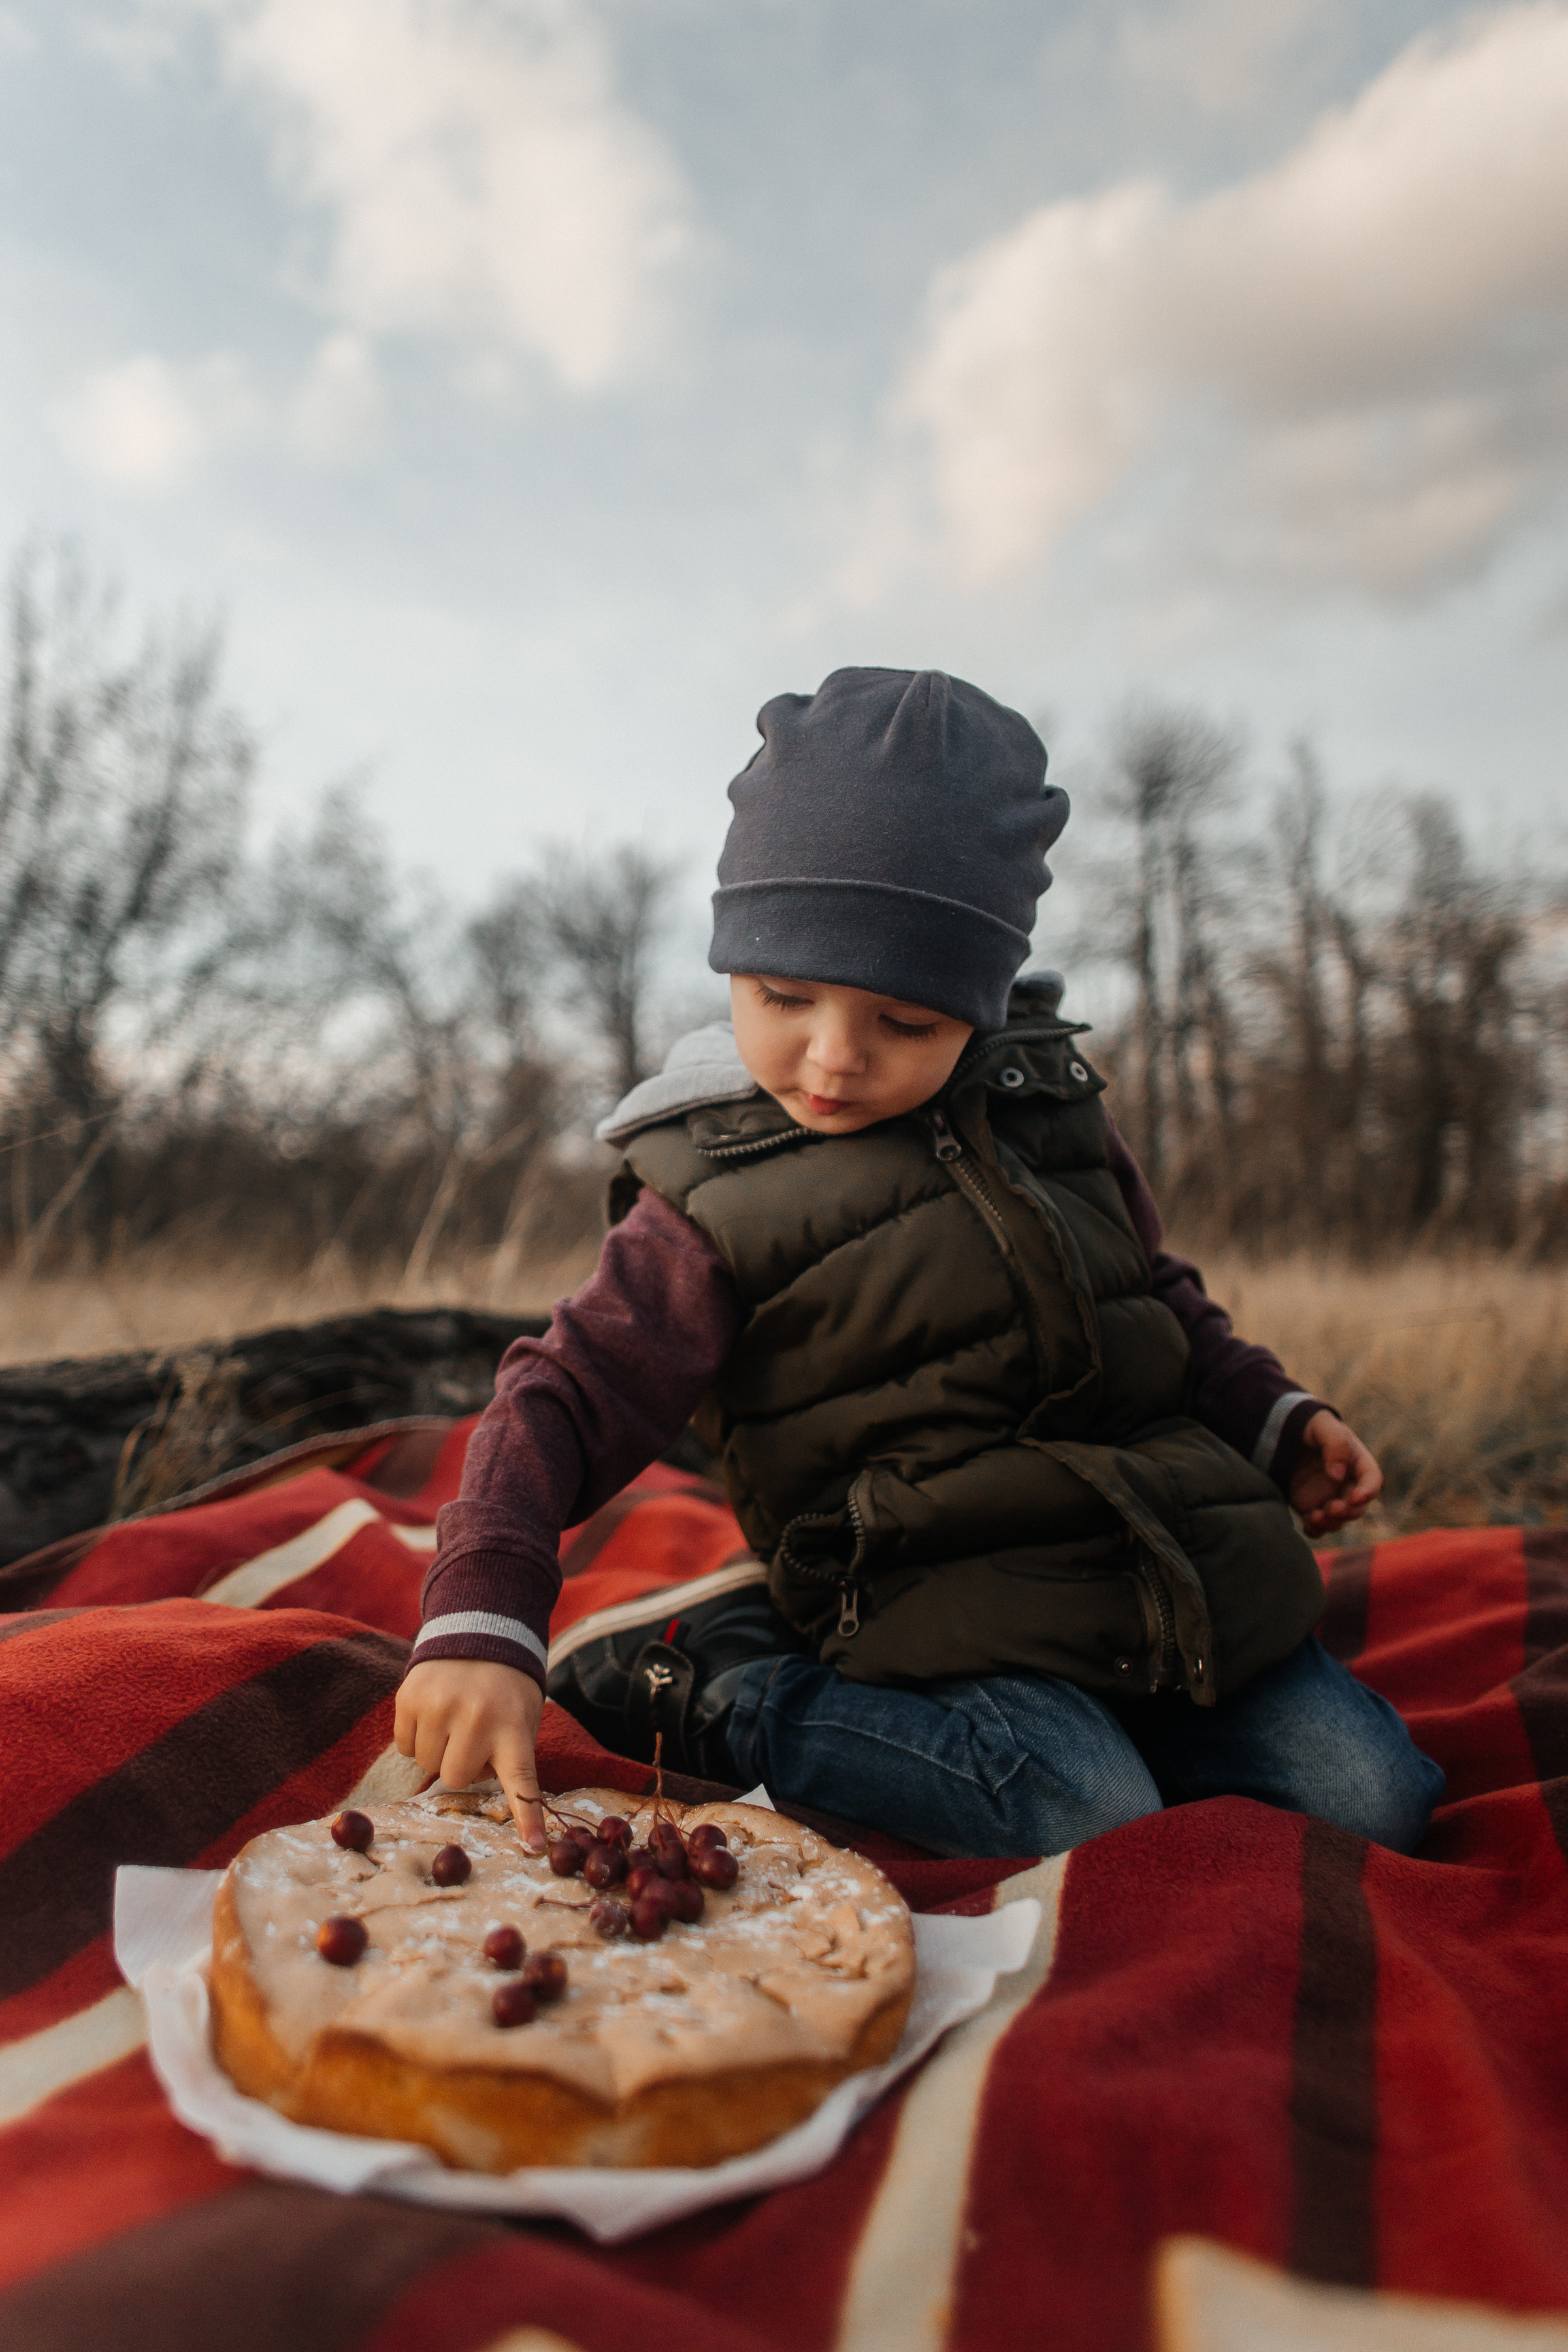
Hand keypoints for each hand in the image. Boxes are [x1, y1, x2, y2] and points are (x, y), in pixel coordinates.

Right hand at [394, 1659, 546, 1850]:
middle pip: (456, 1778)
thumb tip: (499, 1805)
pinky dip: (415, 1737)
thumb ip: (512, 1758)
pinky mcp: (409, 1698)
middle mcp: (477, 1718)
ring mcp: (440, 1706)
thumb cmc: (506, 1690)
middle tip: (473, 1738)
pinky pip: (404, 1745)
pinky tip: (433, 1713)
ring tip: (454, 1720)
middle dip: (461, 1766)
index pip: (522, 1781)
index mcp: (513, 1727)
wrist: (479, 1634)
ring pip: (426, 1764)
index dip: (527, 1817)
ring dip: (438, 1751)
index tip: (534, 1847)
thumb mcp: (524, 1718)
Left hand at [1289, 1409, 1381, 1537]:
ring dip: (1331, 1523)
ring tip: (1315, 1517)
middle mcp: (1346, 1485)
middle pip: (1357, 1507)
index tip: (1357, 1497)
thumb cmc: (1311, 1427)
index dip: (1368, 1491)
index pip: (1372, 1480)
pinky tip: (1308, 1524)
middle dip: (1348, 1512)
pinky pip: (1317, 1526)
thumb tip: (1337, 1474)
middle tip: (1333, 1508)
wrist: (1285, 1434)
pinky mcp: (1311, 1507)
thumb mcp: (1323, 1425)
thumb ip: (1335, 1444)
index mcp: (1357, 1463)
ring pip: (1338, 1520)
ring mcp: (1329, 1498)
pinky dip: (1315, 1530)